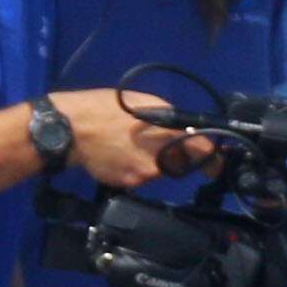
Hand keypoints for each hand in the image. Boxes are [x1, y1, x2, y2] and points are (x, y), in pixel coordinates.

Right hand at [48, 87, 213, 189]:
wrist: (70, 131)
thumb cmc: (105, 109)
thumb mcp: (143, 103)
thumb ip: (169, 119)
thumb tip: (187, 131)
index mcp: (165, 132)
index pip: (202, 150)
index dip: (213, 159)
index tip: (215, 165)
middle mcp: (158, 157)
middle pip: (179, 164)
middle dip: (174, 156)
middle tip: (152, 143)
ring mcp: (143, 173)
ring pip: (157, 170)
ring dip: (151, 161)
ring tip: (127, 145)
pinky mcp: (128, 183)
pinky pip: (139, 177)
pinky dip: (133, 168)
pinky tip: (118, 155)